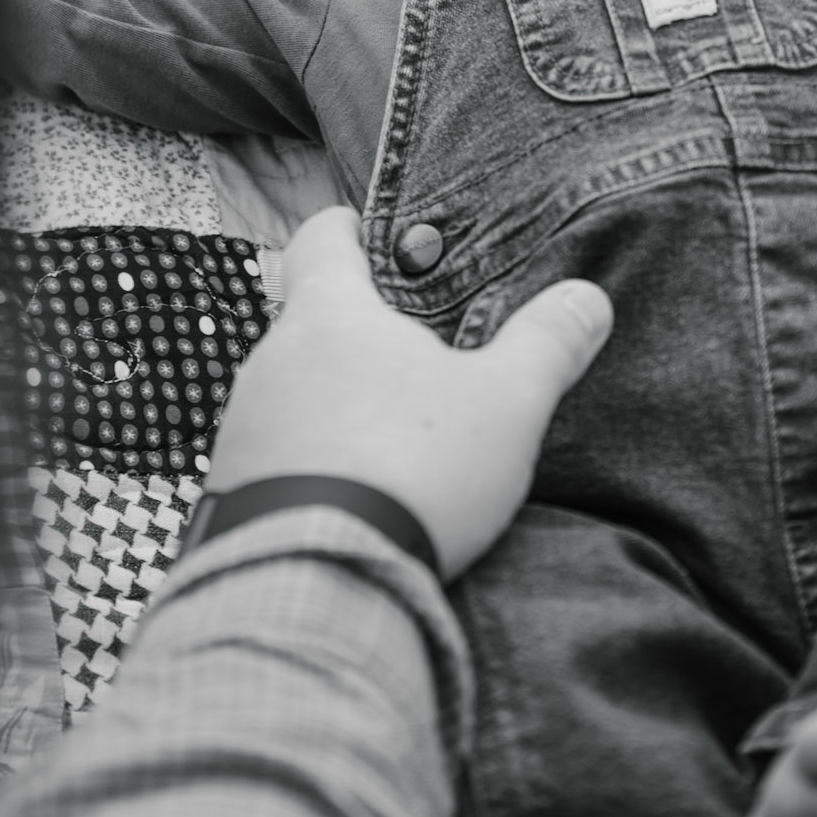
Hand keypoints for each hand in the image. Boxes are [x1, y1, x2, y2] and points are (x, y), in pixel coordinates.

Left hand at [208, 207, 612, 578]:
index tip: (366, 230)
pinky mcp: (229, 495)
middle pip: (310, 322)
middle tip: (413, 356)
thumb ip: (547, 344)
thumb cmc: (412, 469)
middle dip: (357, 335)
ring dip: (333, 406)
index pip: (320, 239)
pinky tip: (354, 500)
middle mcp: (270, 359)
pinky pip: (273, 460)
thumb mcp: (506, 404)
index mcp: (329, 315)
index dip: (345, 228)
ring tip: (391, 443)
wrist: (316, 587)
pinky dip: (311, 466)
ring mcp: (242, 429)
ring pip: (291, 393)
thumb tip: (587, 298)